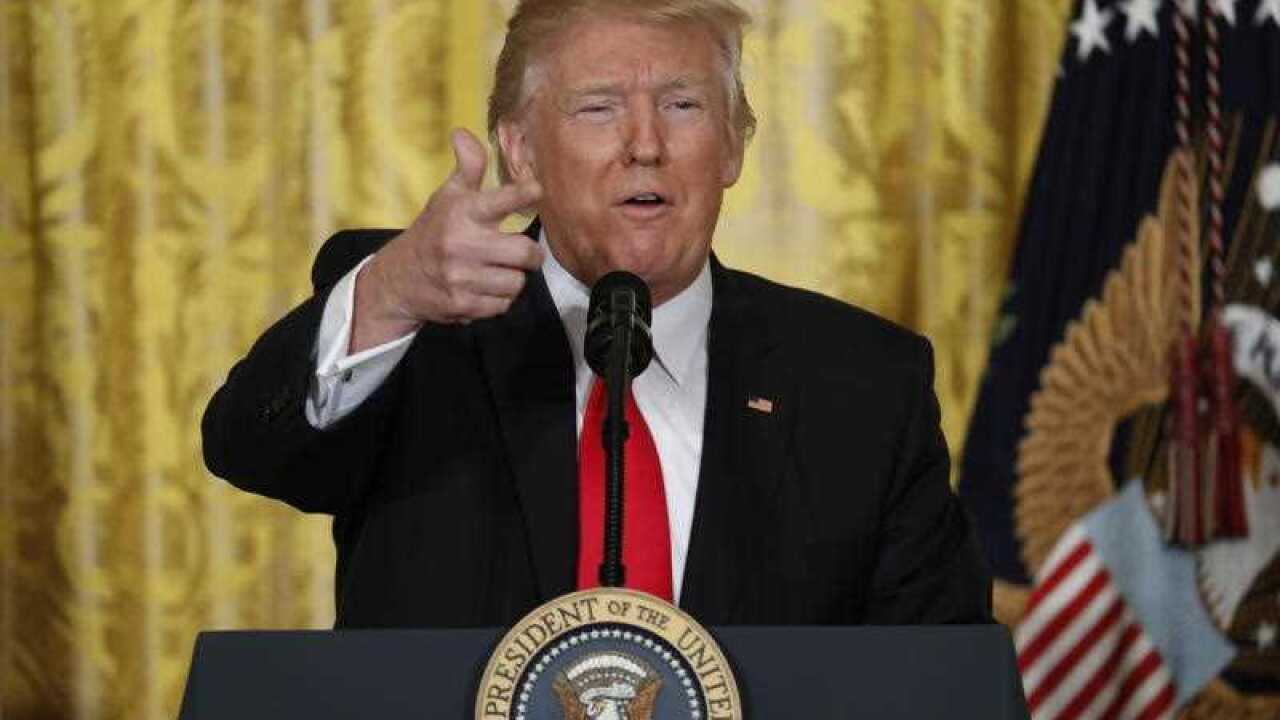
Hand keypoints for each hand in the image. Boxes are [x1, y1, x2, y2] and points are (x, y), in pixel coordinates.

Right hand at [350, 128, 543, 351]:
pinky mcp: (462, 305)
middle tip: (524, 252)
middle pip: (525, 253)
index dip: (525, 193)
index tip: (536, 190)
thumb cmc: (433, 232)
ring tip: (499, 270)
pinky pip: (503, 305)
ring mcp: (460, 277)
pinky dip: (499, 299)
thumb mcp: (447, 197)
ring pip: (516, 282)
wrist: (398, 279)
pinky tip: (485, 288)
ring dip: (513, 278)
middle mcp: (461, 244)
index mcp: (462, 213)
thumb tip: (463, 133)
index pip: (503, 199)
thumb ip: (467, 168)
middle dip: (530, 255)